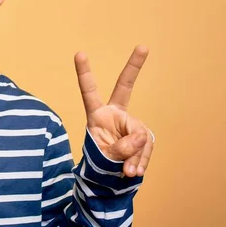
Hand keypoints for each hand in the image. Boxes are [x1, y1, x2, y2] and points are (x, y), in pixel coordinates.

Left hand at [74, 45, 154, 177]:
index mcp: (97, 115)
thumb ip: (119, 149)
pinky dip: (141, 162)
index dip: (84, 73)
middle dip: (134, 66)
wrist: (110, 180)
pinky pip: (146, 148)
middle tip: (143, 47)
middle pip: (125, 87)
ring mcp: (131, 124)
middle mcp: (115, 114)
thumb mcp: (103, 157)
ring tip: (125, 170)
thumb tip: (140, 139)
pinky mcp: (143, 137)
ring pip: (139, 134)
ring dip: (134, 156)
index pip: (89, 91)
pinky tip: (133, 171)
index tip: (79, 53)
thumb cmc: (100, 164)